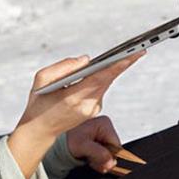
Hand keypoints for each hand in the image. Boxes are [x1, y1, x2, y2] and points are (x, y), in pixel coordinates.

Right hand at [20, 52, 145, 136]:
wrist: (40, 130)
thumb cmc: (38, 102)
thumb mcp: (41, 79)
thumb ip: (63, 67)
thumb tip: (86, 60)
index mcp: (72, 98)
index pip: (99, 79)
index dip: (116, 66)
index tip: (131, 55)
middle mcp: (86, 106)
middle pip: (108, 80)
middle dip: (123, 63)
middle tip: (139, 48)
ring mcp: (92, 110)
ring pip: (106, 83)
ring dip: (114, 69)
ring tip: (128, 52)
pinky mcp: (94, 110)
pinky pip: (101, 88)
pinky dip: (104, 77)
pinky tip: (108, 67)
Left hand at [64, 116, 124, 172]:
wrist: (57, 144)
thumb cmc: (66, 140)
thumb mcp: (82, 146)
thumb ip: (99, 153)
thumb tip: (111, 162)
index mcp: (104, 123)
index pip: (117, 146)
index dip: (110, 157)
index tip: (98, 161)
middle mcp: (105, 127)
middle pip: (113, 150)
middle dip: (104, 159)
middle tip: (91, 160)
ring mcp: (102, 135)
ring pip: (109, 154)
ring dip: (100, 161)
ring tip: (88, 159)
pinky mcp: (99, 142)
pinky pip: (103, 155)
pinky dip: (97, 159)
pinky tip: (89, 158)